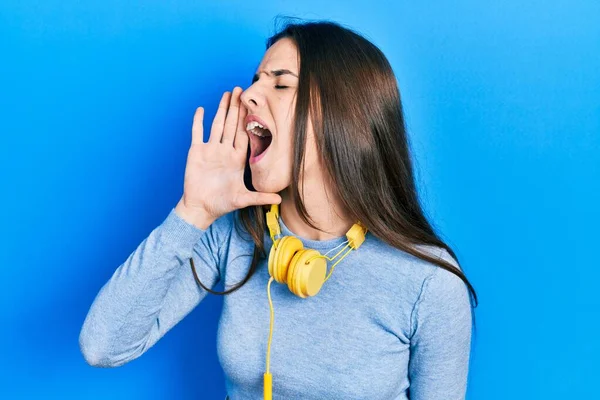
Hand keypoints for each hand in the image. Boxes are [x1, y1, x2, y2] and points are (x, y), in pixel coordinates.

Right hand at [178, 87, 281, 221]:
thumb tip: (279, 199)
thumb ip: (261, 197)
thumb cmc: (222, 203)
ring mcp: (210, 150)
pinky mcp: (196, 152)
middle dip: (237, 107)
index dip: (249, 119)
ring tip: (227, 93)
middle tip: (241, 89)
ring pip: (217, 124)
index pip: (245, 134)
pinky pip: (197, 133)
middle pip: (232, 125)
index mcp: (237, 158)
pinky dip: (198, 121)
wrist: (201, 208)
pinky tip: (201, 109)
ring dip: (221, 109)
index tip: (254, 105)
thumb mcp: (243, 199)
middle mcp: (225, 151)